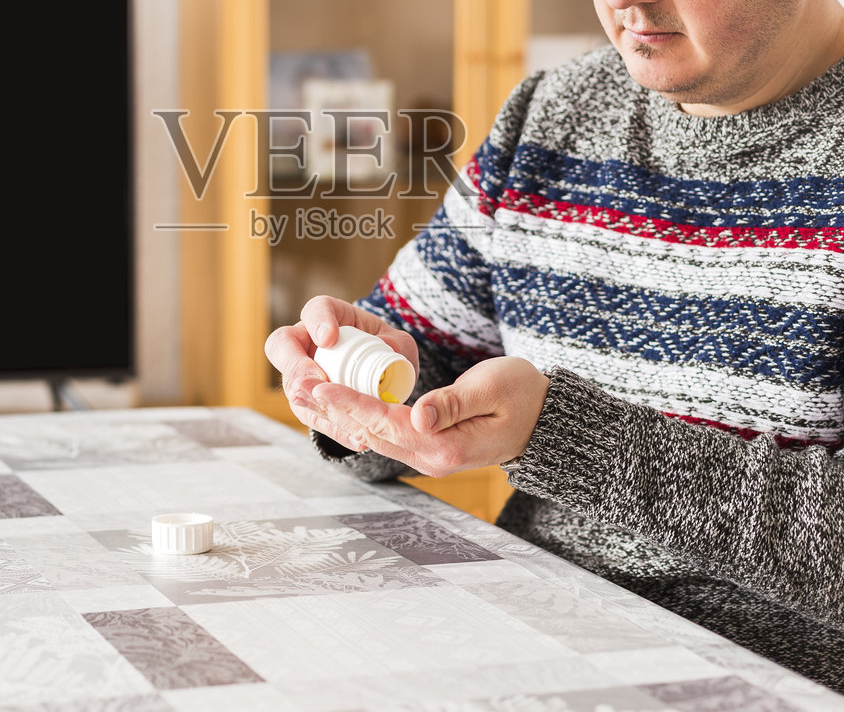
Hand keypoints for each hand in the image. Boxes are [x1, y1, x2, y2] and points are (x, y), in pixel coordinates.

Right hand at [263, 295, 419, 451]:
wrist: (383, 376)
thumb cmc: (387, 350)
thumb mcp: (399, 343)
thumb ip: (398, 344)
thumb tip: (389, 350)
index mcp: (329, 316)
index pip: (315, 310)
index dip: (317, 322)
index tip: (328, 338)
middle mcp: (307, 341)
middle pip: (282, 344)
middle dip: (294, 364)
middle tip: (315, 380)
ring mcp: (301, 372)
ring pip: (290, 384)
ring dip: (309, 401)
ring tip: (335, 415)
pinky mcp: (306, 401)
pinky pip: (309, 414)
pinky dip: (331, 428)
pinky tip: (355, 439)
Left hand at [309, 357, 548, 477]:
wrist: (543, 420)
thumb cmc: (522, 395)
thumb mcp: (493, 388)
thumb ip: (453, 402)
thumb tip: (419, 416)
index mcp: (446, 446)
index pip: (387, 422)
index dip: (351, 403)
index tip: (321, 386)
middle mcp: (432, 459)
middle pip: (372, 433)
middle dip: (334, 410)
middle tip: (299, 385)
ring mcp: (429, 458)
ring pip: (374, 437)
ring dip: (340, 417)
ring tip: (306, 395)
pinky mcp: (428, 449)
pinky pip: (386, 436)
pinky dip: (359, 420)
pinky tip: (336, 405)